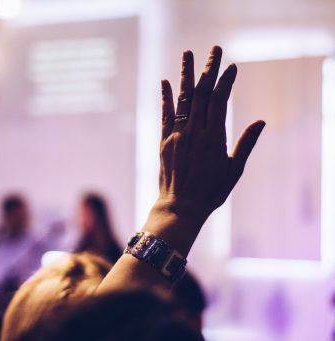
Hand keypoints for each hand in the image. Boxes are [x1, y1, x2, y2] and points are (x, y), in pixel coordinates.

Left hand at [143, 46, 264, 252]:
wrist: (180, 207)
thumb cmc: (210, 191)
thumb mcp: (234, 169)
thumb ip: (245, 143)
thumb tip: (260, 122)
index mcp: (213, 138)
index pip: (220, 101)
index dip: (225, 81)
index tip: (231, 67)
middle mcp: (194, 132)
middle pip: (201, 94)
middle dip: (208, 69)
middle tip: (214, 49)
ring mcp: (176, 135)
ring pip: (183, 99)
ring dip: (186, 75)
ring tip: (188, 54)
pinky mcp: (164, 142)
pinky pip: (164, 115)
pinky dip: (166, 98)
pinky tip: (165, 82)